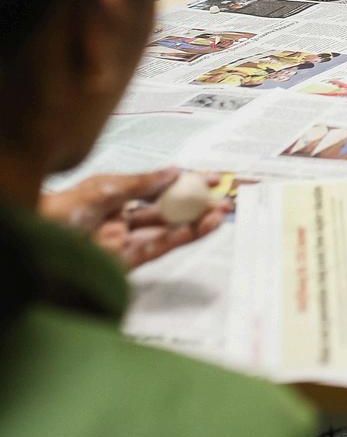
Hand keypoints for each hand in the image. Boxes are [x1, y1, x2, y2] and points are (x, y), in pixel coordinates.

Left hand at [39, 169, 226, 269]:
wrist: (32, 244)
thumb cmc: (58, 212)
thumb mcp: (102, 189)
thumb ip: (141, 183)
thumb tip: (174, 172)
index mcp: (112, 196)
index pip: (156, 187)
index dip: (184, 182)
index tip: (211, 177)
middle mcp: (119, 219)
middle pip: (165, 210)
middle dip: (196, 204)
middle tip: (224, 198)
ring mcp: (122, 242)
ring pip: (166, 231)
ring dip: (194, 222)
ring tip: (220, 213)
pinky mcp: (123, 264)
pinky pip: (156, 249)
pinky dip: (178, 239)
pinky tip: (197, 229)